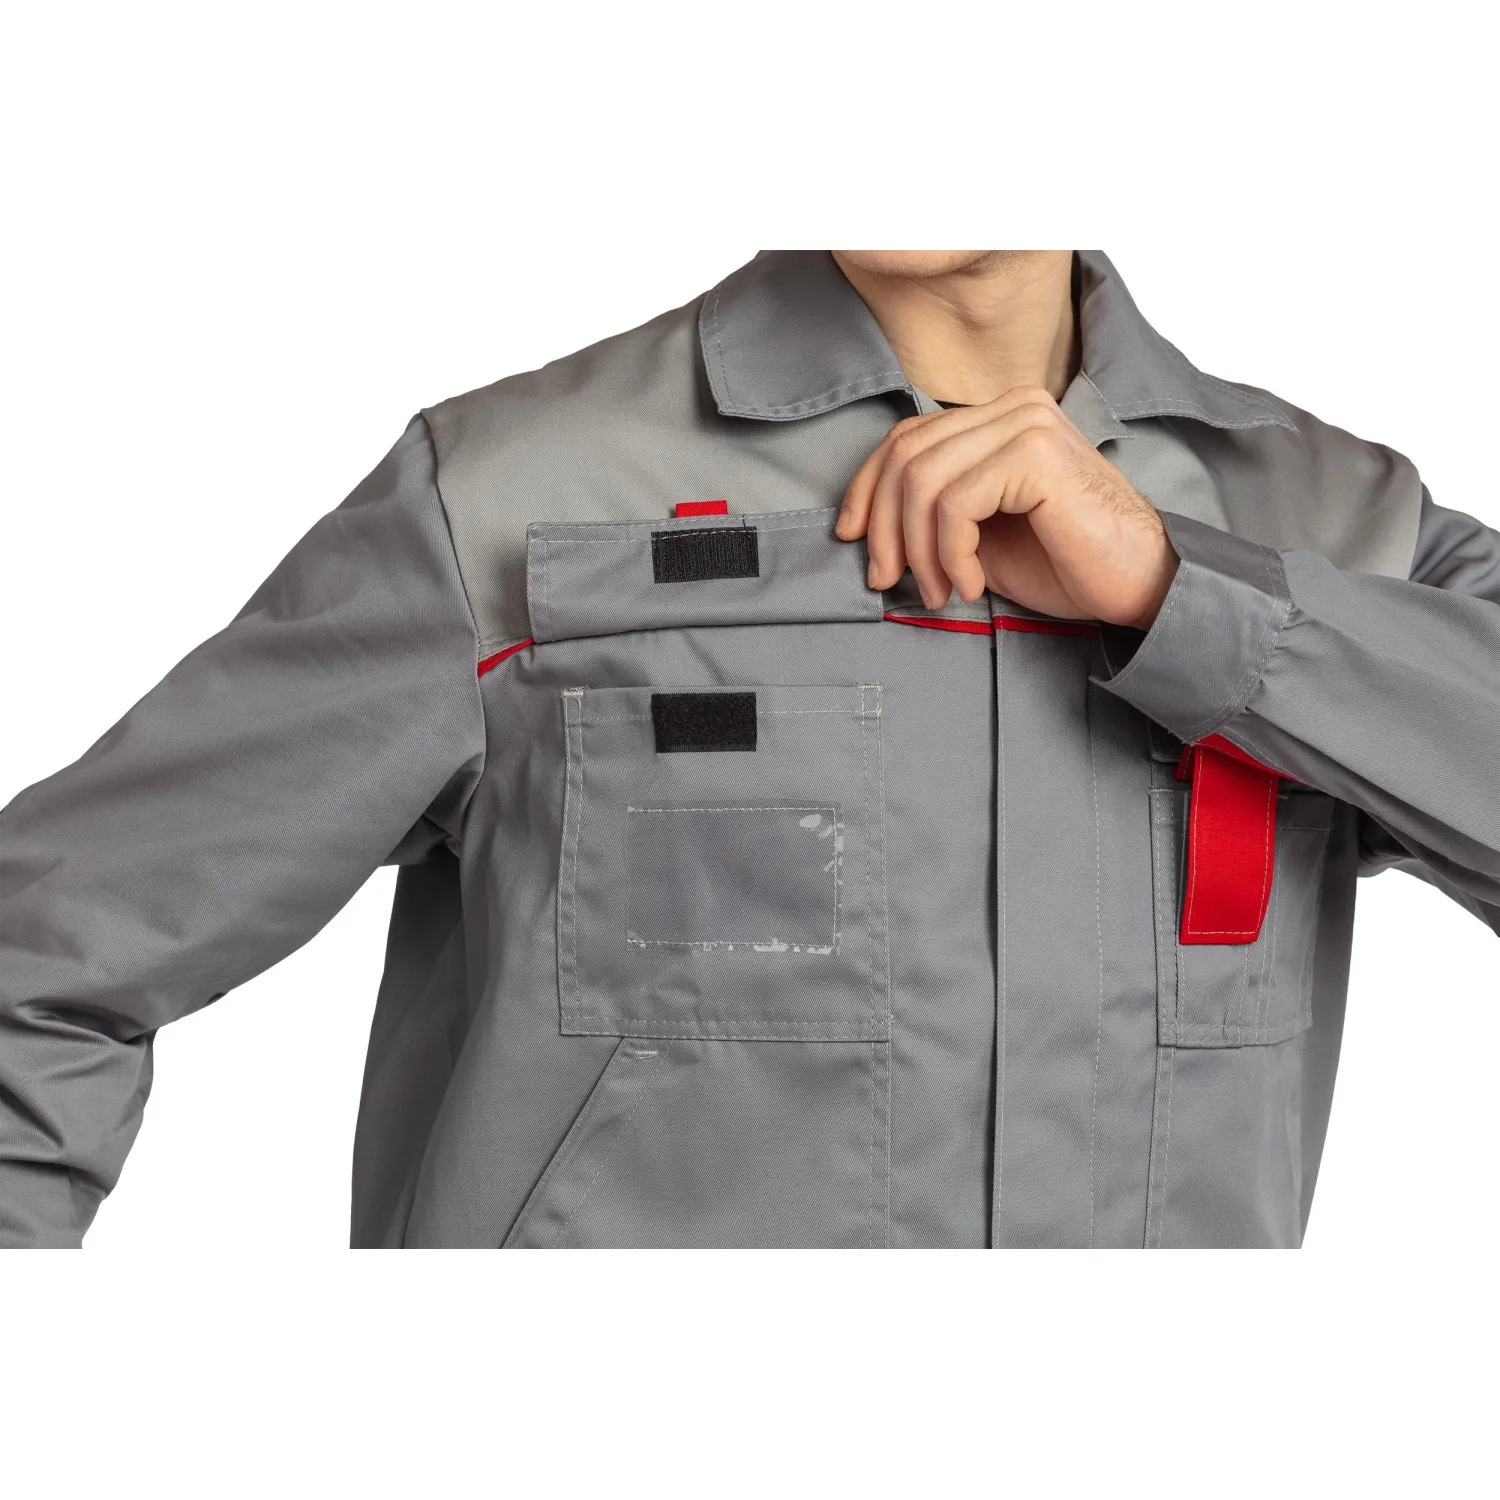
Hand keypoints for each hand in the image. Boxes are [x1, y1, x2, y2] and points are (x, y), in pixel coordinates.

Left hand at [835, 386, 1178, 628]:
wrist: (1139, 585)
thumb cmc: (1067, 564)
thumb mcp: (981, 534)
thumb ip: (934, 512)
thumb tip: (867, 527)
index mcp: (1000, 416)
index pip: (907, 436)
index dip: (865, 488)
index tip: (851, 539)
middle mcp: (1014, 406)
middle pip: (906, 454)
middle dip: (882, 526)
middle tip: (888, 581)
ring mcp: (1026, 423)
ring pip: (923, 480)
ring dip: (918, 549)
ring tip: (938, 590)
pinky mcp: (1034, 453)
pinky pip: (955, 502)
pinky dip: (949, 552)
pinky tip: (969, 583)